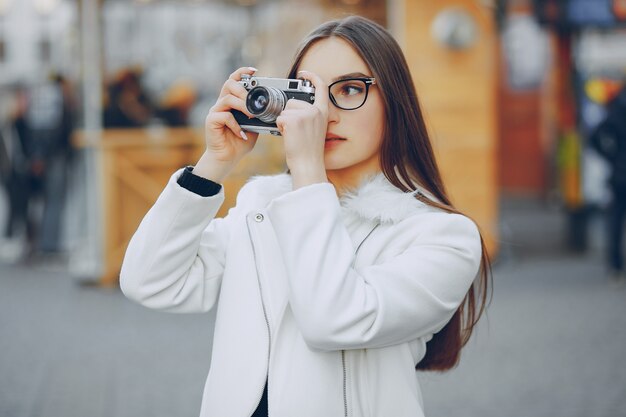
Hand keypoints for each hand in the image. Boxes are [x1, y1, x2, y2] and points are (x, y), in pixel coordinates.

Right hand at [193, 67, 259, 182]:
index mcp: (232, 101)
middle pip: (229, 84)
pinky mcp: (211, 121)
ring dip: (242, 106)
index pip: (234, 80)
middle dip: (243, 90)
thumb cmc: (239, 142)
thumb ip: (258, 115)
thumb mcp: (254, 126)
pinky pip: (224, 116)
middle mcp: (222, 104)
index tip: (254, 71)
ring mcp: (215, 112)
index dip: (243, 72)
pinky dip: (236, 124)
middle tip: (252, 102)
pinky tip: (242, 133)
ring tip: (252, 116)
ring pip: (227, 99)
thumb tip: (272, 108)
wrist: (227, 158)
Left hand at [276, 70, 327, 188]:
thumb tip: (293, 107)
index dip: (312, 76)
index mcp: (323, 112)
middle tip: (295, 131)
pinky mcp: (294, 120)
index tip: (303, 73)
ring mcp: (305, 115)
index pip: (321, 87)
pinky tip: (288, 136)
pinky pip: (279, 118)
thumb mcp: (316, 129)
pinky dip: (279, 127)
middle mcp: (316, 111)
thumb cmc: (309, 151)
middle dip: (288, 114)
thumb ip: (309, 116)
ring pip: (284, 110)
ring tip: (293, 135)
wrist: (308, 164)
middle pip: (293, 102)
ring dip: (284, 122)